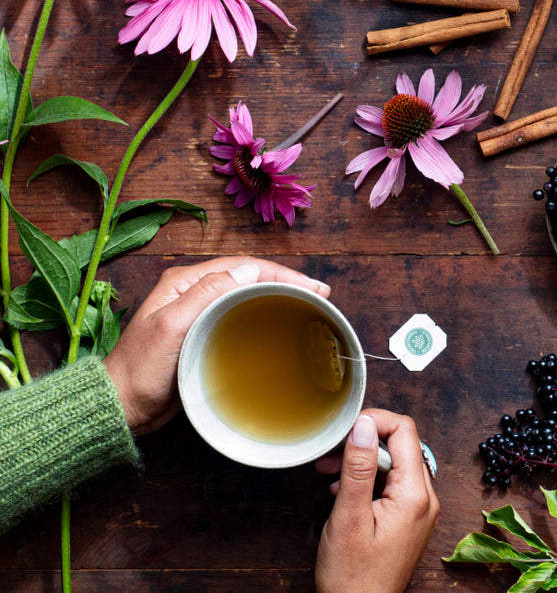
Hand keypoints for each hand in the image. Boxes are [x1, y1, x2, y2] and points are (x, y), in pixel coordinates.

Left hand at [103, 256, 329, 434]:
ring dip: (279, 294)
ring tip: (309, 303)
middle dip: (287, 281)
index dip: (281, 273)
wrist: (121, 407)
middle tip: (320, 293)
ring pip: (248, 294)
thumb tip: (250, 269)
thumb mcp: (171, 326)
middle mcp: (193, 291)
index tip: (312, 286)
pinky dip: (265, 313)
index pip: (242, 266)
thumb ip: (207, 294)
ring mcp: (198, 312)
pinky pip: (241, 315)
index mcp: (185, 281)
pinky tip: (281, 321)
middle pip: (249, 276)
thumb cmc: (140, 370)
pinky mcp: (203, 333)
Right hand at [315, 409, 438, 592]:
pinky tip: (342, 490)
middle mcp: (424, 500)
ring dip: (363, 461)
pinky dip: (368, 480)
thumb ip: (359, 467)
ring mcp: (418, 511)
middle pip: (400, 445)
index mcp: (415, 495)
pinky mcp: (408, 520)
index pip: (404, 431)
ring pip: (394, 464)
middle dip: (364, 443)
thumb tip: (364, 424)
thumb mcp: (349, 516)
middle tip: (331, 454)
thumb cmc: (352, 578)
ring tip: (330, 472)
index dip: (375, 421)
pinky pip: (392, 484)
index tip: (346, 428)